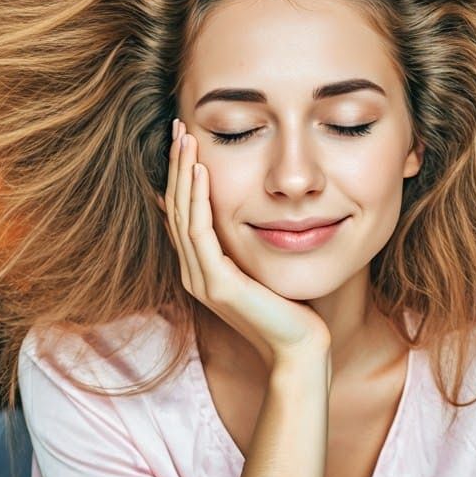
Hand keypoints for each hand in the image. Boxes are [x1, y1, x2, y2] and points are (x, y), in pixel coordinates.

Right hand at [156, 119, 331, 369]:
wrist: (300, 350)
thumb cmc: (291, 309)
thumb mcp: (263, 265)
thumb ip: (248, 242)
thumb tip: (251, 211)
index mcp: (201, 268)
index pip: (181, 212)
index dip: (179, 175)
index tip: (184, 139)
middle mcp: (194, 273)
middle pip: (175, 208)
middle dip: (176, 165)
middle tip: (177, 126)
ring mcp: (202, 280)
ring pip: (182, 215)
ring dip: (182, 173)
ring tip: (184, 138)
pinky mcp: (218, 285)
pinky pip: (200, 233)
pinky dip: (199, 199)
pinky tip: (202, 171)